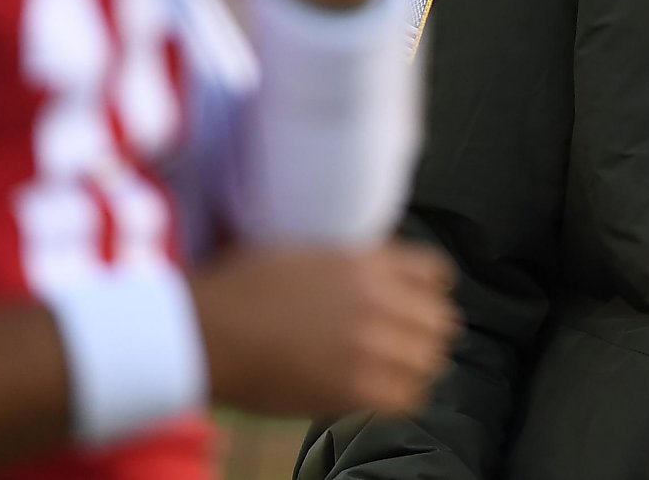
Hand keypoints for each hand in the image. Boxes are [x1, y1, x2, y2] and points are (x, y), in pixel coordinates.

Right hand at [189, 242, 457, 418]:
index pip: (436, 273)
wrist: (206, 329)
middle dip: (427, 332)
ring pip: (430, 362)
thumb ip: (351, 259)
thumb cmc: (241, 288)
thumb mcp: (304, 249)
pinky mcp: (354, 389)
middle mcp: (377, 299)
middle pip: (441, 321)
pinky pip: (408, 399)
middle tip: (405, 344)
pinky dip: (399, 398)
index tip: (418, 304)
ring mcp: (368, 345)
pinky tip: (378, 395)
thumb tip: (378, 268)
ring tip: (393, 373)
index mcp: (366, 261)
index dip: (430, 292)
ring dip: (415, 367)